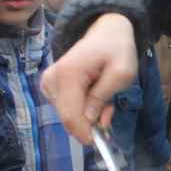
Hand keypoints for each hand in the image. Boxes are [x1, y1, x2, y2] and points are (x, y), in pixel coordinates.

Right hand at [40, 12, 137, 142]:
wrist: (105, 32)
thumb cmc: (116, 50)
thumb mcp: (121, 73)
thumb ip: (103, 96)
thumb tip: (89, 120)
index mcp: (68, 74)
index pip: (70, 116)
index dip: (85, 133)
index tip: (103, 138)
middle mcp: (52, 79)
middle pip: (67, 118)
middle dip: (90, 123)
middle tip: (110, 111)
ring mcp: (49, 83)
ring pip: (67, 116)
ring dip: (88, 116)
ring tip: (104, 100)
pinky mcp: (50, 86)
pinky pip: (66, 109)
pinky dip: (82, 109)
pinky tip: (93, 97)